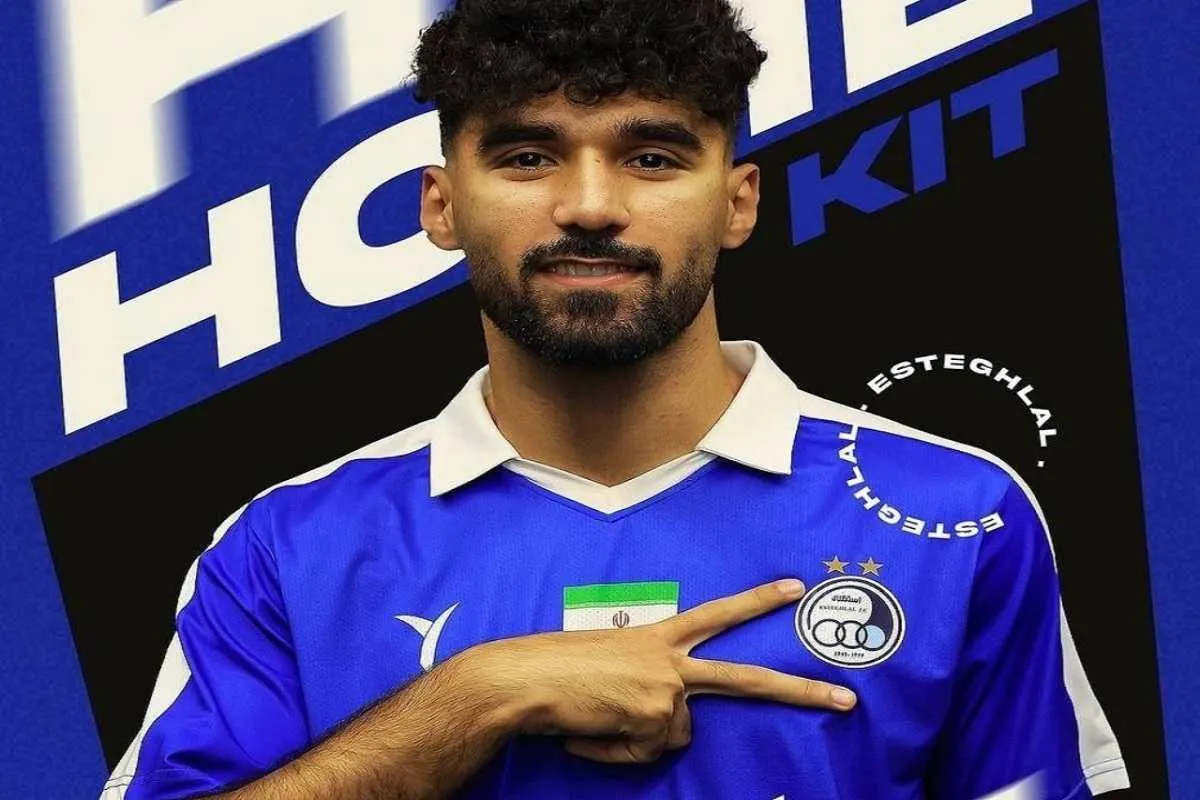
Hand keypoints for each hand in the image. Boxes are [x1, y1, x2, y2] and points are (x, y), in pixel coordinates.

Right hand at [463, 579, 855, 763]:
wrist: (525, 678)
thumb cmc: (557, 669)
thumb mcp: (611, 664)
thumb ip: (648, 681)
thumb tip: (667, 718)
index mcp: (658, 637)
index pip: (717, 614)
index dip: (756, 601)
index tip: (793, 588)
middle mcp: (670, 659)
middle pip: (746, 678)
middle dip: (799, 690)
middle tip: (847, 699)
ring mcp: (666, 688)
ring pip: (674, 735)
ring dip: (634, 738)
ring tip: (594, 718)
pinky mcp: (655, 715)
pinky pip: (647, 751)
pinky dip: (617, 751)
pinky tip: (590, 731)